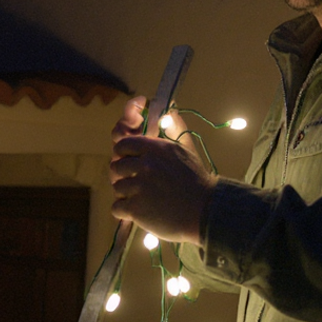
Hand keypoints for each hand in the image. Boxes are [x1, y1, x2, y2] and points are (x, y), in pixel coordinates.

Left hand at [109, 97, 215, 245]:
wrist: (205, 210)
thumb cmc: (196, 180)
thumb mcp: (185, 148)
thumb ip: (174, 128)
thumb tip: (170, 109)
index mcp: (155, 148)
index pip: (122, 143)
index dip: (123, 152)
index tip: (128, 159)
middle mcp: (145, 164)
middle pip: (115, 166)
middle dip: (124, 175)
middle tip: (138, 183)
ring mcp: (139, 186)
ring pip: (116, 187)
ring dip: (126, 194)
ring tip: (144, 199)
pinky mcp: (136, 208)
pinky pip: (116, 207)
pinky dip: (125, 212)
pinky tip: (139, 211)